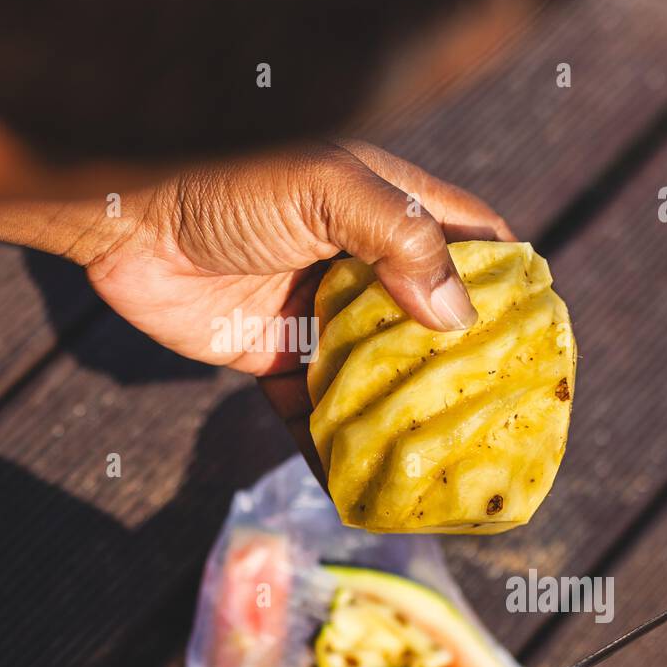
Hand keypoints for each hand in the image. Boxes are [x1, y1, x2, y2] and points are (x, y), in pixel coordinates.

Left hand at [83, 140, 513, 468]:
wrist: (125, 217)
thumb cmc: (229, 181)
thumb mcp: (324, 188)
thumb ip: (398, 239)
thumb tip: (458, 317)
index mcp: (386, 210)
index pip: (471, 243)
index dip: (510, 283)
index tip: (542, 336)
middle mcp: (360, 264)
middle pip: (431, 320)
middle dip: (463, 367)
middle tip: (500, 420)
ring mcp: (317, 314)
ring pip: (378, 373)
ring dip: (403, 414)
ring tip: (443, 465)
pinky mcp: (272, 356)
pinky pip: (312, 410)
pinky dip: (333, 445)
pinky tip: (360, 485)